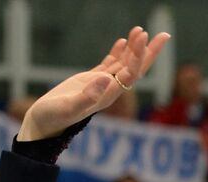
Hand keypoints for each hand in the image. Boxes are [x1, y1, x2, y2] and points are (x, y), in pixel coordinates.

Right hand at [17, 26, 169, 140]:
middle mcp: (108, 91)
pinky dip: (117, 53)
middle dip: (149, 52)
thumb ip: (87, 95)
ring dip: (134, 49)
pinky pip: (109, 65)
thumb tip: (106, 79)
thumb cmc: (54, 118)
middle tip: (164, 34)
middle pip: (135, 70)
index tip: (142, 36)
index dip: (138, 55)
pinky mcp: (90, 81)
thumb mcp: (69, 107)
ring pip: (123, 65)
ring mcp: (100, 85)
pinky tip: (122, 41)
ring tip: (141, 30)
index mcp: (108, 97)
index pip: (130, 74)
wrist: (43, 124)